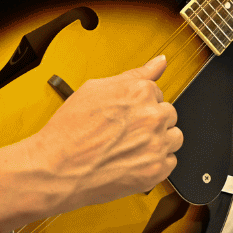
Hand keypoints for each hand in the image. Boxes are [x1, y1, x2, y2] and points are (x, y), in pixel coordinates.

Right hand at [27, 56, 180, 212]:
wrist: (58, 168)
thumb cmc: (70, 130)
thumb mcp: (96, 89)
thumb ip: (135, 74)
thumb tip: (159, 62)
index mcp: (139, 91)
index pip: (157, 92)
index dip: (140, 103)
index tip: (128, 113)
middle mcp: (152, 116)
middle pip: (168, 114)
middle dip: (152, 120)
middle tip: (127, 130)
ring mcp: (156, 144)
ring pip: (174, 137)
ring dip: (159, 140)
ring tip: (132, 146)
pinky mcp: (156, 170)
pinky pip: (171, 162)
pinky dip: (156, 162)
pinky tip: (135, 160)